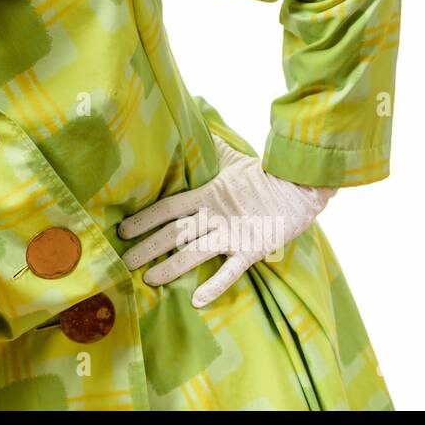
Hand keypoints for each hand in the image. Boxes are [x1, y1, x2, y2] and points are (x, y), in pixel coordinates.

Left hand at [117, 132, 336, 307]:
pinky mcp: (252, 250)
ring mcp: (232, 234)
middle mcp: (215, 216)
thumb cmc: (263, 174)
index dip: (144, 219)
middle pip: (174, 233)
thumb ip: (211, 150)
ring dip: (170, 268)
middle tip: (123, 261)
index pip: (168, 208)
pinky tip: (196, 301)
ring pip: (194, 254)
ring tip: (148, 281)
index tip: (123, 231)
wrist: (301, 186)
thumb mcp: (232, 159)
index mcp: (207, 195)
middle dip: (147, 247)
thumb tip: (195, 123)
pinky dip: (213, 287)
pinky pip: (230, 272)